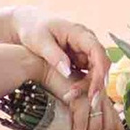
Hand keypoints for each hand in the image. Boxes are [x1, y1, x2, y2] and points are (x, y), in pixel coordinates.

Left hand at [10, 10, 121, 129]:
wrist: (28, 25)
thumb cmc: (33, 29)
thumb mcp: (40, 41)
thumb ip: (54, 55)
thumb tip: (67, 72)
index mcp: (81, 34)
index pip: (98, 53)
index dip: (100, 74)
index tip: (94, 92)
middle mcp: (88, 43)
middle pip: (101, 66)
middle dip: (96, 86)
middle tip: (88, 104)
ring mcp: (85, 53)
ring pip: (96, 74)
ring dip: (89, 89)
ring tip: (72, 100)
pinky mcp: (81, 62)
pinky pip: (88, 77)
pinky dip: (84, 88)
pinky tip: (74, 99)